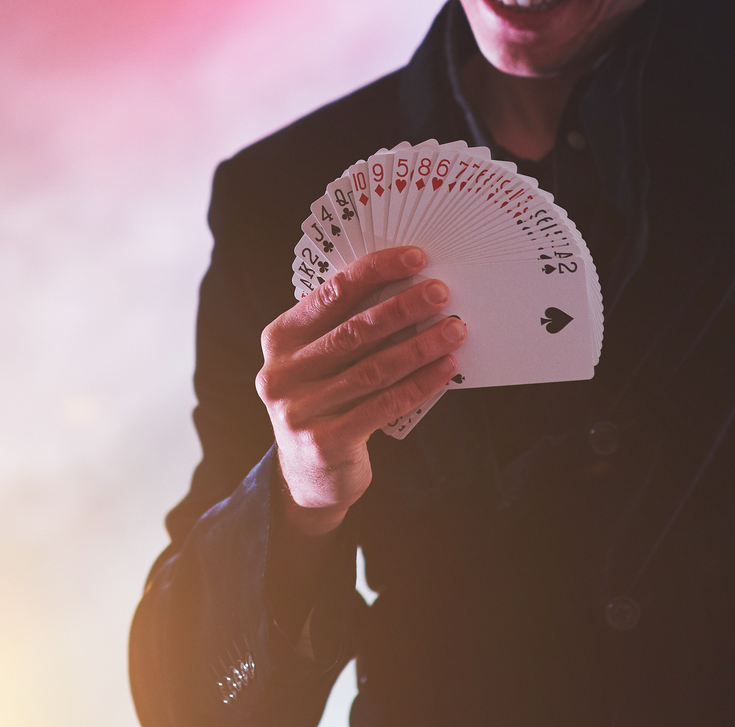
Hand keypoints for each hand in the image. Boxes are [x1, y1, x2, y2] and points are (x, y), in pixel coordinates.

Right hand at [256, 247, 464, 537]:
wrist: (305, 476)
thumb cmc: (323, 402)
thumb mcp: (317, 362)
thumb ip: (344, 328)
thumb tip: (407, 287)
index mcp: (280, 340)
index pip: (331, 294)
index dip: (375, 271)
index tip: (415, 258)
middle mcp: (282, 372)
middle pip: (355, 330)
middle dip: (403, 307)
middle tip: (441, 292)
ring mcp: (301, 409)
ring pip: (374, 368)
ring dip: (420, 345)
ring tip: (454, 328)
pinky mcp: (326, 441)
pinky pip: (384, 405)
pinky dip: (420, 384)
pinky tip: (446, 369)